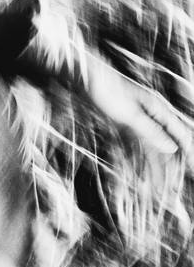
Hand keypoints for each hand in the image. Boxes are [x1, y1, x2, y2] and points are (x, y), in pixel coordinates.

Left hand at [83, 54, 191, 179]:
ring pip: (148, 149)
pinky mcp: (120, 125)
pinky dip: (135, 161)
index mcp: (157, 109)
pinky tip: (136, 175)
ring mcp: (135, 121)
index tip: (193, 169)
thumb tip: (172, 148)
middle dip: (169, 166)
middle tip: (173, 187)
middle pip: (164, 145)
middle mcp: (149, 115)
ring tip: (155, 188)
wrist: (84, 78)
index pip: (179, 133)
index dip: (189, 152)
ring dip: (152, 167)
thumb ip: (151, 131)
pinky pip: (132, 147)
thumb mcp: (131, 114)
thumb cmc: (108, 90)